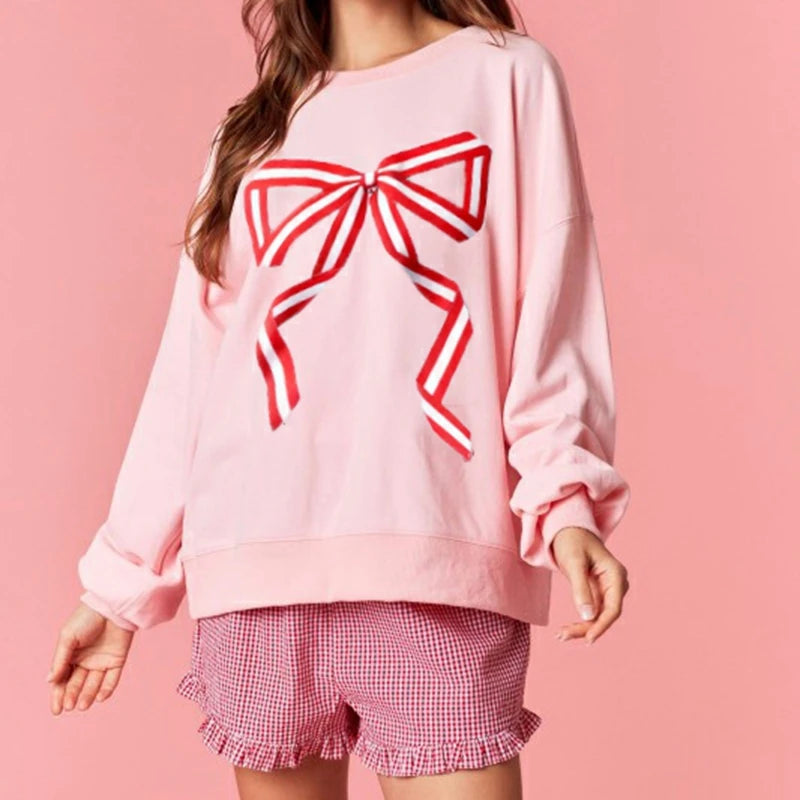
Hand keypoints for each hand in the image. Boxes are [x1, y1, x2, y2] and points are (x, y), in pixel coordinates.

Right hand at [47, 602, 133, 713]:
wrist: (111, 606)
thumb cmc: (86, 618)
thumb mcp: (68, 637)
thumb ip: (60, 660)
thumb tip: (49, 681)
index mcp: (70, 656)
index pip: (62, 680)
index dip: (58, 695)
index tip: (57, 711)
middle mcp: (85, 661)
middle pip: (76, 684)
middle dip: (72, 696)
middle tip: (69, 706)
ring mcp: (102, 661)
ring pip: (93, 684)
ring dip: (88, 696)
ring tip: (82, 705)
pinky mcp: (117, 660)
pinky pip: (112, 679)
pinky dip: (106, 689)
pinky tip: (99, 697)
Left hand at [550, 526, 629, 643]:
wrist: (568, 529)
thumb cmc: (571, 541)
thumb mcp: (574, 563)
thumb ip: (581, 588)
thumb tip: (588, 617)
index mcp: (616, 574)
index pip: (614, 608)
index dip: (602, 625)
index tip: (588, 639)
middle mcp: (616, 583)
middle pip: (606, 614)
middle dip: (587, 628)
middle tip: (562, 636)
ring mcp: (608, 589)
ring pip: (599, 616)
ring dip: (582, 627)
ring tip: (561, 635)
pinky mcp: (598, 592)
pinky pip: (592, 611)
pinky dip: (580, 621)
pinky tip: (566, 630)